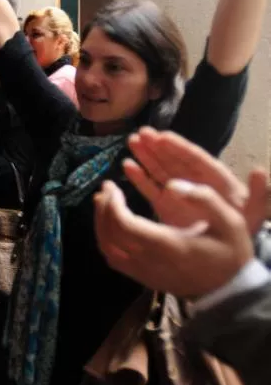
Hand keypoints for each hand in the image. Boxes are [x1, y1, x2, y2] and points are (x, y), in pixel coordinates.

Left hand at [94, 178, 254, 298]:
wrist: (231, 290)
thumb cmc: (230, 252)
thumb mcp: (230, 221)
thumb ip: (204, 199)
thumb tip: (170, 185)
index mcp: (168, 245)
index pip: (124, 225)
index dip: (112, 204)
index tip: (114, 187)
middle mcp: (150, 261)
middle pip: (110, 234)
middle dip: (104, 207)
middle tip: (107, 187)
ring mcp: (143, 272)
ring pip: (106, 247)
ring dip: (100, 222)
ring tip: (104, 201)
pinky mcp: (142, 278)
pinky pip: (113, 258)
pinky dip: (105, 238)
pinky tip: (111, 222)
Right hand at [125, 127, 267, 233]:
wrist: (228, 251)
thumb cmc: (242, 228)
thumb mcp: (254, 212)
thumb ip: (259, 194)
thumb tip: (261, 171)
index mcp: (214, 179)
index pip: (195, 159)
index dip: (178, 147)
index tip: (162, 136)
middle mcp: (193, 181)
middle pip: (173, 159)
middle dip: (157, 146)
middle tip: (141, 133)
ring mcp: (178, 192)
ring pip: (159, 169)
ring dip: (146, 155)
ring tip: (132, 141)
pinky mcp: (165, 205)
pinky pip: (150, 188)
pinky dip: (139, 178)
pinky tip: (128, 166)